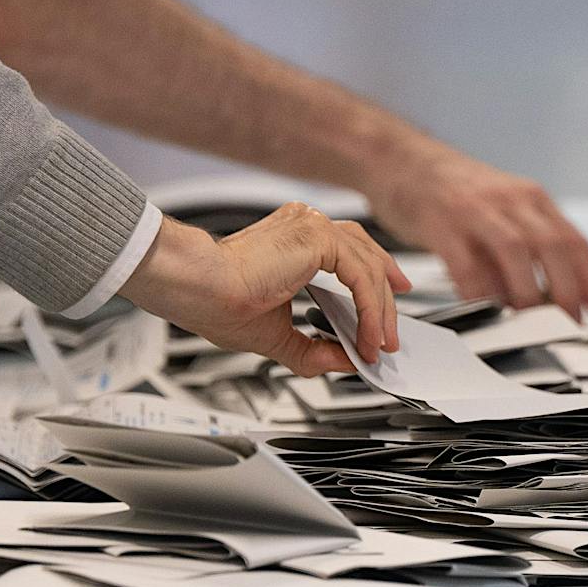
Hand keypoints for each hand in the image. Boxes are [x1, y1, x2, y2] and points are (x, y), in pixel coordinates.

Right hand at [121, 206, 405, 375]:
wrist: (197, 288)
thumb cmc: (216, 302)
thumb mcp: (277, 336)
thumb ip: (313, 349)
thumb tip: (345, 361)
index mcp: (294, 238)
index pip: (349, 253)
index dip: (373, 284)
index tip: (382, 317)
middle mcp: (306, 225)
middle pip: (366, 256)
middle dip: (386, 301)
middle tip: (390, 336)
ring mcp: (313, 226)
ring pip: (369, 266)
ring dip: (381, 311)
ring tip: (379, 344)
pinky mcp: (318, 237)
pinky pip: (362, 275)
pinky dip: (370, 309)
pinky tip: (367, 335)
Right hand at [365, 135, 587, 320]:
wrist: (399, 157)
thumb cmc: (449, 191)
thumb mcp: (497, 208)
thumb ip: (522, 246)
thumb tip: (546, 297)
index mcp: (530, 198)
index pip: (575, 241)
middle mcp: (509, 200)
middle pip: (553, 245)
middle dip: (568, 290)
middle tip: (570, 323)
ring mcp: (475, 209)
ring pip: (515, 252)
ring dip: (527, 292)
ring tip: (530, 321)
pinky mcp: (440, 223)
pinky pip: (466, 263)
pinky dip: (479, 291)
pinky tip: (483, 309)